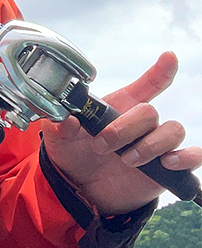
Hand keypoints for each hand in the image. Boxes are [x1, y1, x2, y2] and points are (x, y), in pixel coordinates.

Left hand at [43, 52, 201, 215]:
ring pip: (172, 131)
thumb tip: (67, 119)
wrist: (80, 190)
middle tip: (103, 145)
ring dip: (149, 144)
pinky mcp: (167, 169)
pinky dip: (187, 157)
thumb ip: (60, 126)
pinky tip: (167, 163)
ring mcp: (156, 145)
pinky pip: (193, 157)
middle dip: (126, 128)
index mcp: (119, 108)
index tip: (169, 57)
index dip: (161, 71)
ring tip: (127, 159)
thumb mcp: (58, 138)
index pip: (147, 85)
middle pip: (150, 112)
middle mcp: (141, 124)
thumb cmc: (74, 155)